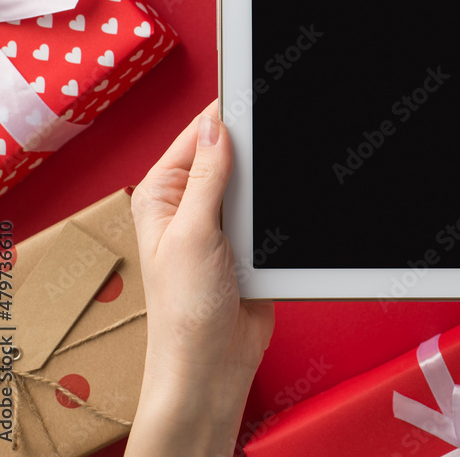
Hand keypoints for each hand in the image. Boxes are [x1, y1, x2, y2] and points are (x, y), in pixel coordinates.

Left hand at [127, 101, 274, 456]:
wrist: (212, 365)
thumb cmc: (185, 311)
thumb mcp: (193, 235)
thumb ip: (208, 178)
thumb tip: (217, 126)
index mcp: (164, 194)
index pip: (199, 136)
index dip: (229, 114)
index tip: (259, 93)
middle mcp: (191, 204)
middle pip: (232, 154)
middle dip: (258, 146)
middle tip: (289, 130)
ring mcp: (222, 224)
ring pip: (257, 183)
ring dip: (274, 181)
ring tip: (294, 170)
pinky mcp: (250, 245)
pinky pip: (271, 212)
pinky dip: (284, 207)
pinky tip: (296, 202)